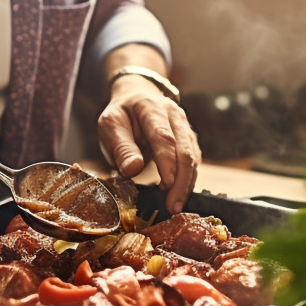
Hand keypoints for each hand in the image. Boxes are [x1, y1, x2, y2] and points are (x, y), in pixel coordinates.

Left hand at [97, 78, 200, 213]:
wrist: (136, 99)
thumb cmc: (122, 117)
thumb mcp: (111, 127)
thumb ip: (122, 148)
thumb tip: (133, 169)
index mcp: (151, 107)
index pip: (163, 136)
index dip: (167, 162)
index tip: (166, 185)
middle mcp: (174, 115)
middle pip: (185, 149)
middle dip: (180, 181)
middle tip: (172, 206)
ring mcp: (185, 128)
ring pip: (193, 158)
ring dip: (186, 184)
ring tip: (174, 206)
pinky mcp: (190, 140)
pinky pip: (194, 163)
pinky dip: (188, 181)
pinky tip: (179, 196)